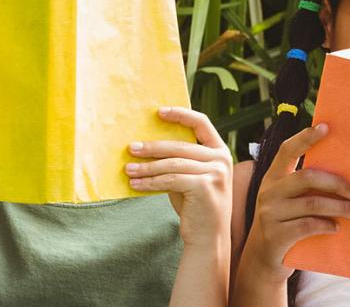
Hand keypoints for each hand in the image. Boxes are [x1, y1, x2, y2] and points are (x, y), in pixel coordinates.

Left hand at [125, 107, 232, 245]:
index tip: (158, 112)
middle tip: (130, 148)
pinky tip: (136, 184)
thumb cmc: (195, 205)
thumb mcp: (190, 177)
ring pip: (172, 164)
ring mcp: (216, 173)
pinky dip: (150, 182)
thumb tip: (146, 145)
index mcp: (220, 151)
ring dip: (146, 167)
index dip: (180, 115)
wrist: (208, 237)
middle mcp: (221, 159)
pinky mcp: (205, 186)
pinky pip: (170, 180)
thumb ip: (179, 160)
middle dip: (152, 147)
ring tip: (128, 169)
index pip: (201, 123)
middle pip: (180, 145)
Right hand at [239, 123, 349, 283]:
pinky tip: (337, 228)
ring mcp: (270, 213)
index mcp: (273, 178)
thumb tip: (347, 174)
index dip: (305, 138)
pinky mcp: (276, 234)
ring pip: (312, 203)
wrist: (264, 257)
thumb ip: (305, 187)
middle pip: (306, 177)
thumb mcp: (289, 200)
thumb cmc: (286, 223)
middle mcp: (268, 192)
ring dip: (341, 208)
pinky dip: (327, 225)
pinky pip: (308, 226)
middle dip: (337, 183)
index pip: (286, 151)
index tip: (326, 127)